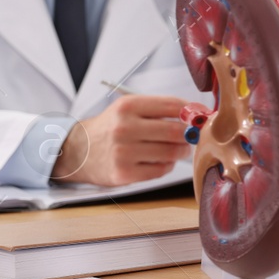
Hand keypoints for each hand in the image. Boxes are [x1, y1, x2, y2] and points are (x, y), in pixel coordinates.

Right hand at [54, 95, 191, 185]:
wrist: (79, 151)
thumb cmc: (111, 128)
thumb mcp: (129, 109)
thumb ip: (161, 109)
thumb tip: (196, 114)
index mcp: (128, 106)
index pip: (173, 105)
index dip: (192, 112)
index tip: (199, 116)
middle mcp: (124, 128)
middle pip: (176, 131)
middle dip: (189, 135)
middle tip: (190, 137)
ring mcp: (123, 152)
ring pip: (172, 152)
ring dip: (180, 152)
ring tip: (174, 149)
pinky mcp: (124, 173)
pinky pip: (161, 170)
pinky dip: (166, 166)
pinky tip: (158, 161)